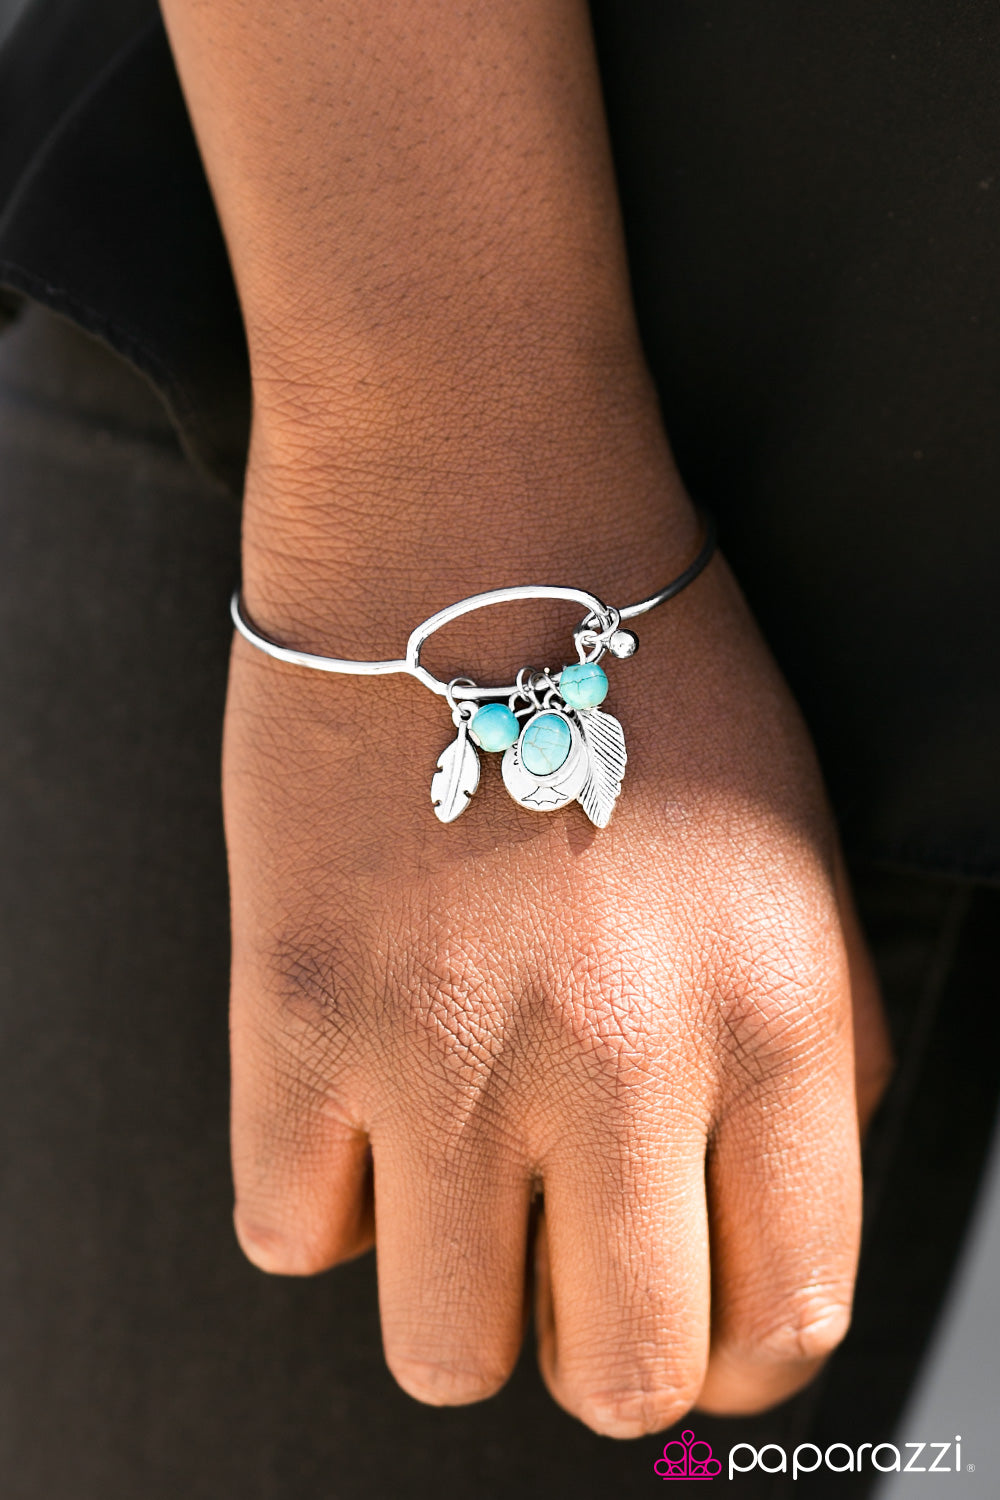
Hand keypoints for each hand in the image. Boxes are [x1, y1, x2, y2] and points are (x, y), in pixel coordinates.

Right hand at [223, 475, 891, 1435]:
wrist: (467, 526)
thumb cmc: (641, 671)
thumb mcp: (799, 856)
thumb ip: (815, 1047)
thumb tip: (770, 1192)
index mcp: (775, 1014)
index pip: (789, 1315)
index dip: (741, 1347)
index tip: (699, 1311)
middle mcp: (623, 1055)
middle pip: (620, 1374)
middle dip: (598, 1343)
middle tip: (568, 1254)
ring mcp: (444, 1045)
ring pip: (444, 1352)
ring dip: (455, 1290)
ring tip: (454, 1172)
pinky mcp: (295, 1010)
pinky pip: (291, 1232)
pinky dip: (327, 1194)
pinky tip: (358, 1097)